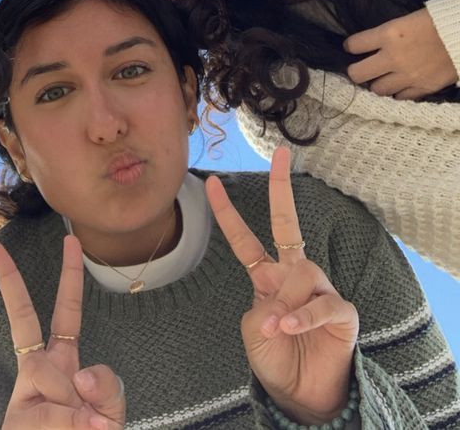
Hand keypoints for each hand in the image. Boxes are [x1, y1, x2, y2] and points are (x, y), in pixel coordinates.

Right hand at [0, 234, 124, 429]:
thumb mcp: (112, 416)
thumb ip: (107, 389)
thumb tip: (77, 373)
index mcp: (65, 365)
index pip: (67, 314)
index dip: (70, 278)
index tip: (70, 240)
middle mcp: (40, 375)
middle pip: (22, 320)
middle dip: (10, 282)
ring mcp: (24, 399)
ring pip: (49, 376)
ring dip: (76, 408)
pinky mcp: (16, 421)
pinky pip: (47, 411)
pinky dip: (68, 424)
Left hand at [207, 148, 357, 425]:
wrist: (302, 395)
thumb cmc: (275, 359)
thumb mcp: (254, 331)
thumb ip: (262, 309)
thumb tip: (282, 302)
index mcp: (267, 276)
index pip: (245, 240)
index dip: (227, 213)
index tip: (210, 183)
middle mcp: (294, 274)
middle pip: (287, 224)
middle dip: (281, 188)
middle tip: (282, 155)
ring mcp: (320, 289)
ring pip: (302, 274)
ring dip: (285, 303)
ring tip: (276, 329)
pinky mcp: (342, 311)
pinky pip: (324, 304)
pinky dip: (303, 317)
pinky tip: (289, 327)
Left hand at [344, 7, 456, 99]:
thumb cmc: (437, 21)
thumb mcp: (407, 20)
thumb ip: (388, 34)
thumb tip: (374, 43)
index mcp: (388, 34)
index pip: (354, 45)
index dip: (351, 46)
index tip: (353, 47)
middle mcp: (393, 57)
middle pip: (357, 74)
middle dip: (355, 71)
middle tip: (360, 68)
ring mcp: (407, 76)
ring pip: (377, 89)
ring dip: (377, 83)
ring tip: (382, 78)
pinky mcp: (423, 88)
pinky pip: (400, 97)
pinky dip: (398, 92)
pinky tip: (400, 85)